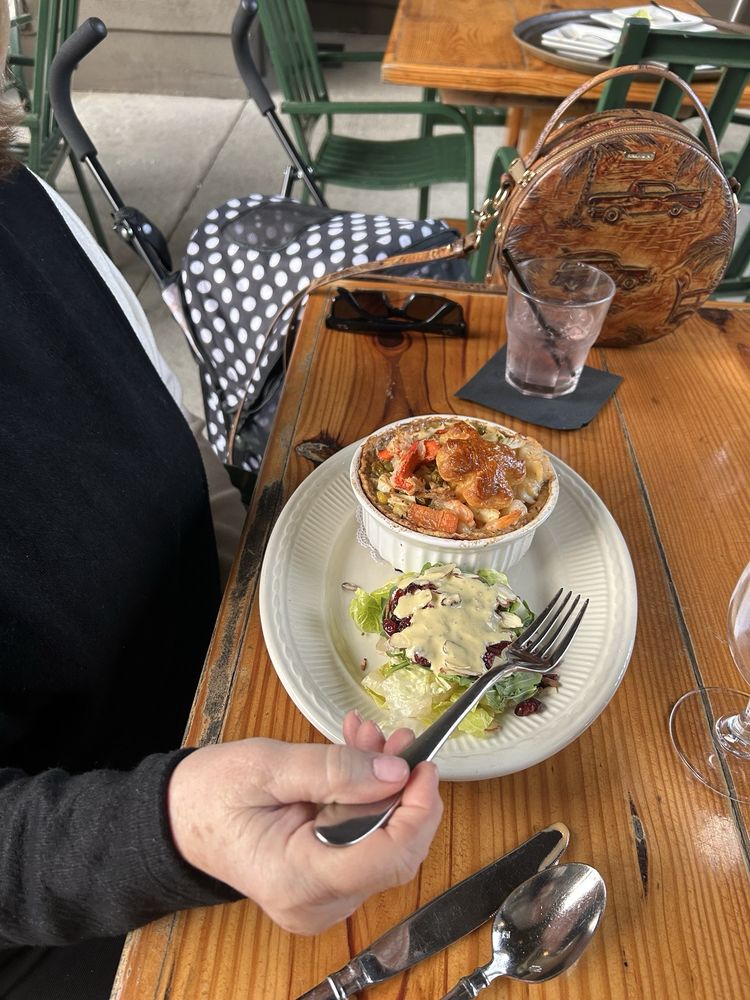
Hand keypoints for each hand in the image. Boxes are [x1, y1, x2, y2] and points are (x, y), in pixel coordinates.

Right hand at [167, 711, 442, 933]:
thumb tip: (396, 773)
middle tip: (400, 740)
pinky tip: (358, 755)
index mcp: (298, 879)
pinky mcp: (325, 882)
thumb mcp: (268, 767)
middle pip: (394, 854)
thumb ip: (334, 769)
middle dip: (404, 793)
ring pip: (384, 843)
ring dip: (385, 788)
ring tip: (372, 737)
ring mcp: (322, 898)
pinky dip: (367, 797)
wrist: (178, 819)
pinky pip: (365, 840)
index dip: (416, 812)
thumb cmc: (211, 794)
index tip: (422, 766)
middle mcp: (317, 902)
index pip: (386, 858)